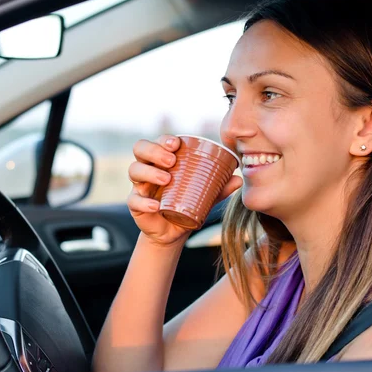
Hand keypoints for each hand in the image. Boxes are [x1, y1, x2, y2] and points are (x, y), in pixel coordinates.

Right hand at [127, 135, 242, 246]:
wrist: (174, 232)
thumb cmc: (187, 205)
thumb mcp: (205, 196)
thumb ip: (219, 188)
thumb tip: (238, 179)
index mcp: (162, 161)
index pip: (157, 142)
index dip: (163, 139)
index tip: (176, 144)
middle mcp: (148, 169)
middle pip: (140, 150)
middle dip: (154, 151)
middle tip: (171, 160)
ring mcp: (140, 186)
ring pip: (134, 170)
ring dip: (149, 172)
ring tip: (167, 179)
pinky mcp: (135, 205)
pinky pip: (134, 201)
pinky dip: (143, 202)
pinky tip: (155, 205)